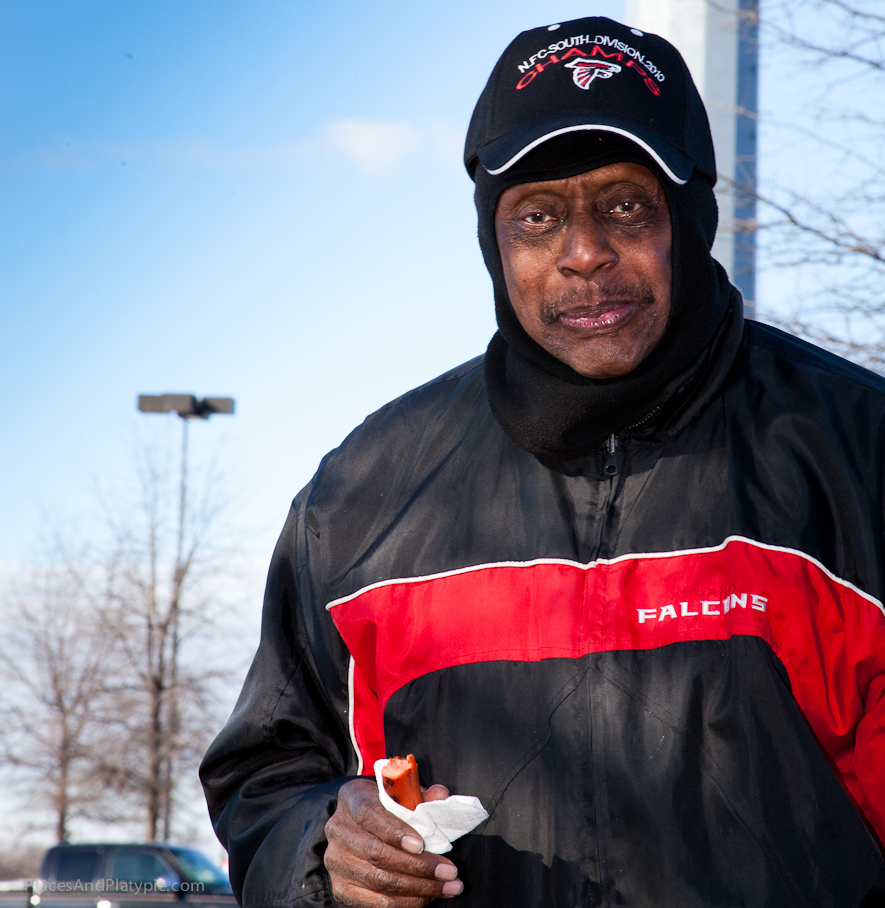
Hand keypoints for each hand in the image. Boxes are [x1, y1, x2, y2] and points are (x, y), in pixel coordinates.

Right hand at [324, 777, 462, 906]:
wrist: (361, 828)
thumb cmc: (387, 807)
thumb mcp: (401, 794)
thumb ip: (421, 795)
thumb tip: (441, 794)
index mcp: (352, 798)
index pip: (369, 814)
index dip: (395, 831)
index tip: (421, 845)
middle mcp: (339, 829)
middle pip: (376, 853)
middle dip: (418, 866)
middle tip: (449, 871)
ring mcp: (336, 861)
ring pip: (379, 881)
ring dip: (418, 888)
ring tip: (447, 886)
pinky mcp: (341, 888)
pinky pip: (376, 903)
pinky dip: (406, 902)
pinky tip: (427, 896)